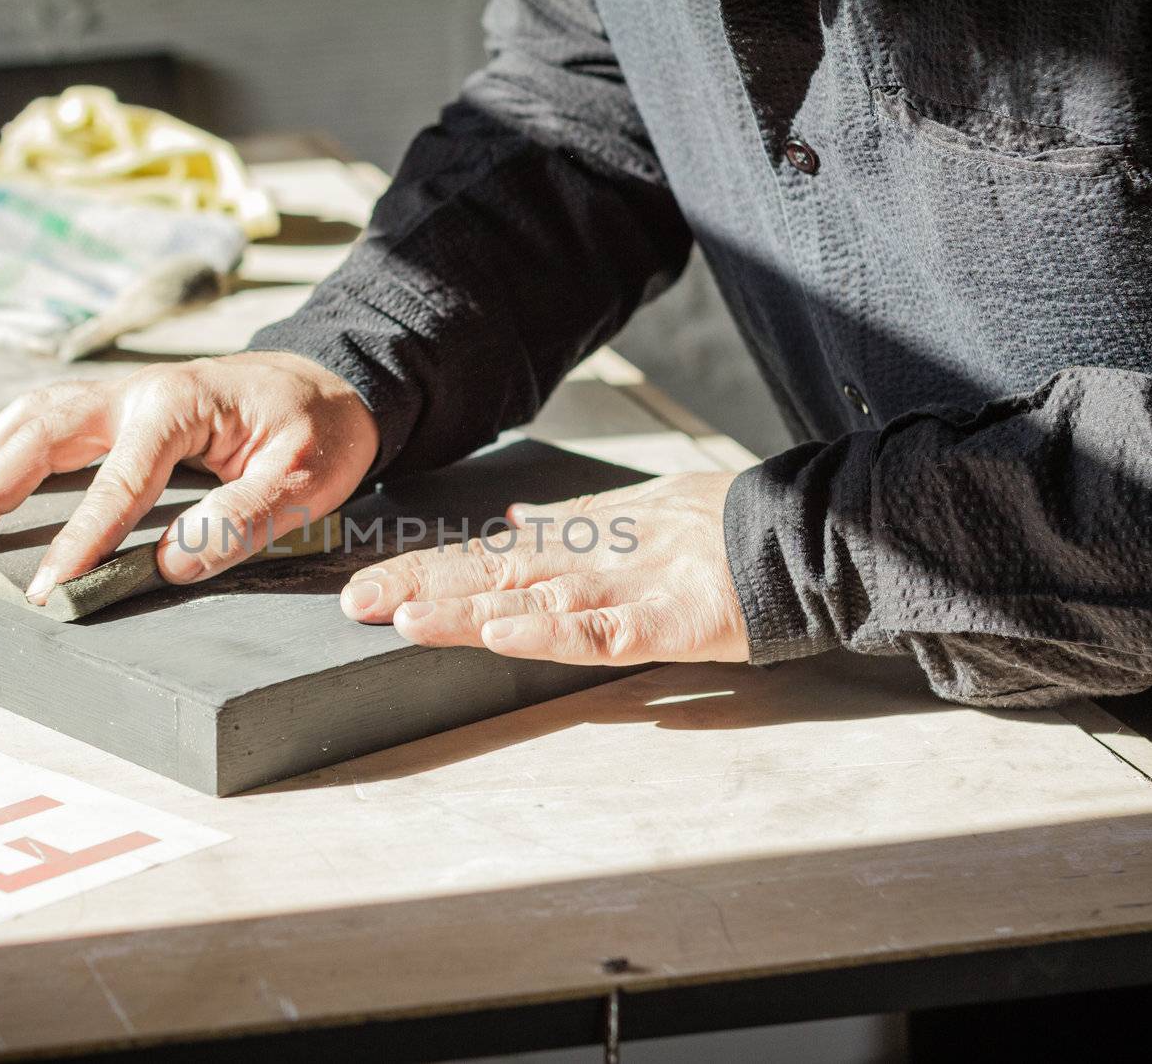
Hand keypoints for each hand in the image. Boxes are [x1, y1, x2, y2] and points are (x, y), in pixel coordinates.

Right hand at [0, 351, 378, 602]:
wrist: (328, 381)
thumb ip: (241, 520)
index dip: (80, 537)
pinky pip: (46, 420)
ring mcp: (122, 394)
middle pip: (41, 432)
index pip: (117, 481)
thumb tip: (171, 565)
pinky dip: (4, 449)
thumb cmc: (318, 430)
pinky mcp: (119, 406)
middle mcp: (137, 391)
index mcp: (179, 405)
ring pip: (31, 418)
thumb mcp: (306, 479)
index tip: (48, 586)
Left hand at [339, 472, 749, 664]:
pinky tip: (507, 633)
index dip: (422, 574)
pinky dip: (553, 632)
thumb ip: (568, 528)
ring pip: (533, 601)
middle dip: (421, 590)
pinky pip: (601, 633)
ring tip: (409, 618)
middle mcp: (586, 566)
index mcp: (574, 548)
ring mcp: (624, 592)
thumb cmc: (713, 529)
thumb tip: (514, 523)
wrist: (796, 532)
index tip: (363, 590)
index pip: (482, 560)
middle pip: (491, 577)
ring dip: (469, 610)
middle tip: (356, 603)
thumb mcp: (628, 519)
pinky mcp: (667, 622)